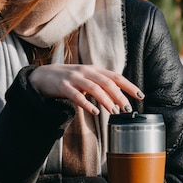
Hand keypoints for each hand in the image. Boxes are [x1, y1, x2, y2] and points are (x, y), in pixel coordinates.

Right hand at [28, 64, 143, 114]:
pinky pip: (77, 96)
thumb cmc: (68, 80)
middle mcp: (86, 71)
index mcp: (94, 70)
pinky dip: (87, 104)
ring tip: (114, 111)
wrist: (42, 76)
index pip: (115, 76)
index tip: (140, 95)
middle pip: (107, 82)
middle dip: (119, 96)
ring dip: (106, 100)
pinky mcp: (63, 87)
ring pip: (94, 88)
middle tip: (127, 109)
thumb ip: (100, 85)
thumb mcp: (86, 79)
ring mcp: (74, 78)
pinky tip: (94, 112)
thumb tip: (119, 97)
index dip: (129, 85)